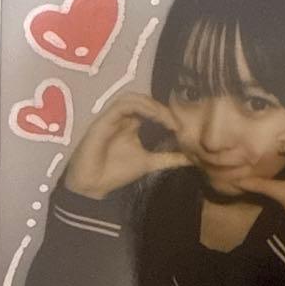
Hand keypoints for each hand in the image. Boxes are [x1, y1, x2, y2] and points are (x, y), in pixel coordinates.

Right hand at [64, 93, 190, 199]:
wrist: (93, 186)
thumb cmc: (117, 173)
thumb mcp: (149, 163)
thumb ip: (169, 158)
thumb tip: (192, 158)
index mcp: (132, 124)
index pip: (151, 109)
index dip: (168, 113)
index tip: (182, 126)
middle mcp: (122, 118)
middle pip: (144, 100)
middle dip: (163, 107)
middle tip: (178, 121)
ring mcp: (112, 118)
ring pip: (133, 99)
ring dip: (153, 105)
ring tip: (168, 118)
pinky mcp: (103, 121)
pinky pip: (122, 106)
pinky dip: (139, 107)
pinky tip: (153, 117)